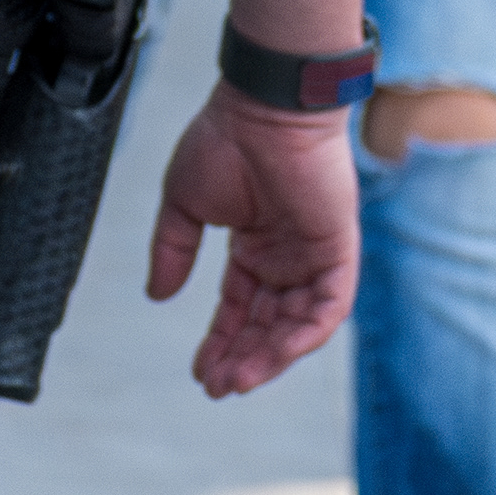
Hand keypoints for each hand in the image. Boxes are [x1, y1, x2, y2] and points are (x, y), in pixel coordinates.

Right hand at [147, 82, 361, 397]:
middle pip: (267, 324)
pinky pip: (328, 308)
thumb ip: (173, 251)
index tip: (200, 371)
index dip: (220, 340)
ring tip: (237, 380)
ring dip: (270, 356)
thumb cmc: (223, 141)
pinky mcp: (338, 252)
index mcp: (255, 246)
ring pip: (297, 325)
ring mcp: (314, 256)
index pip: (240, 308)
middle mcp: (287, 258)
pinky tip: (274, 354)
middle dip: (243, 358)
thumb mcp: (184, 204)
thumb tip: (157, 295)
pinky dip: (303, 335)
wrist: (263, 108)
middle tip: (216, 386)